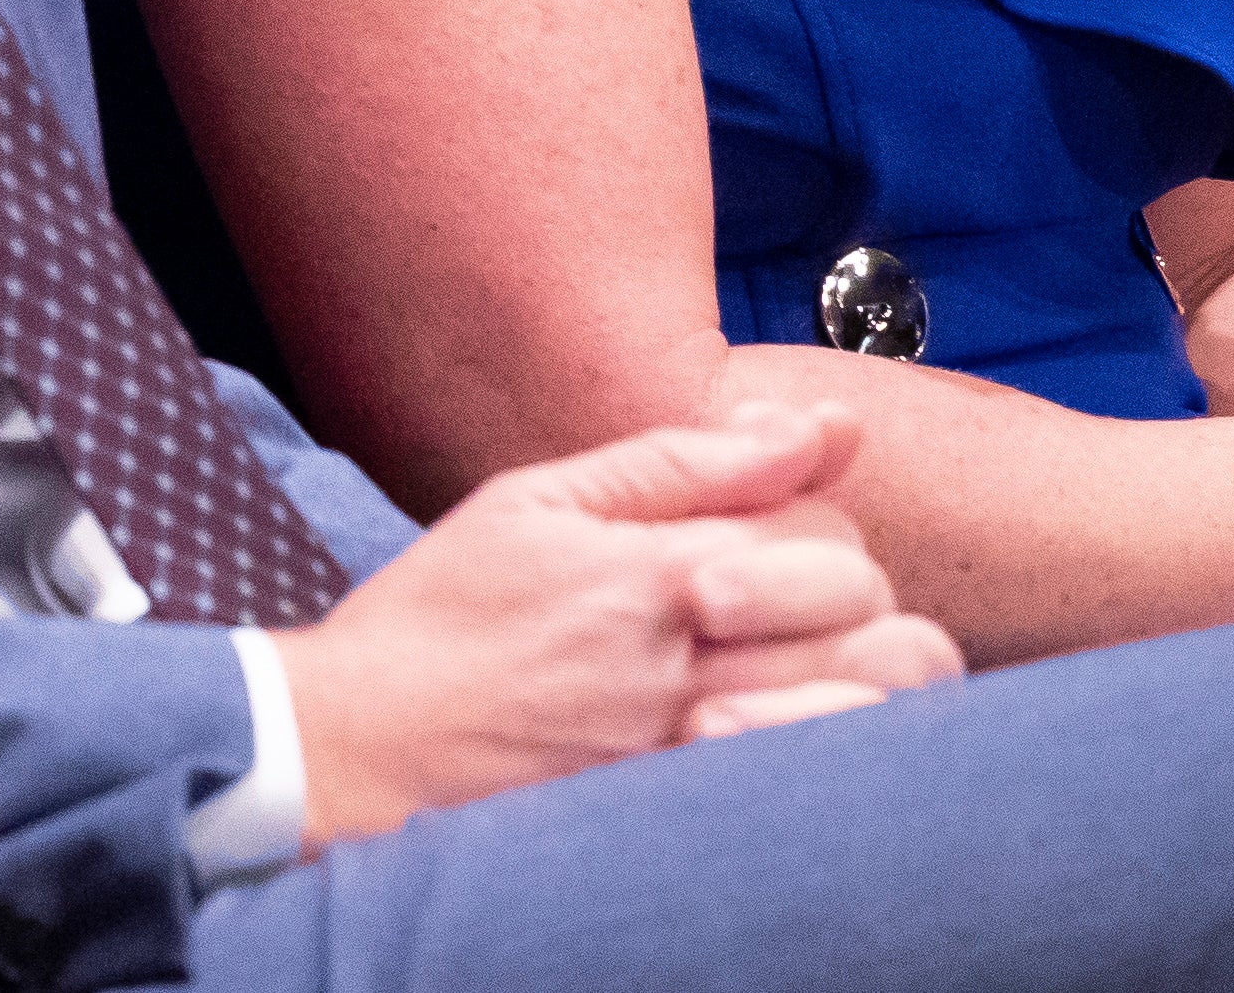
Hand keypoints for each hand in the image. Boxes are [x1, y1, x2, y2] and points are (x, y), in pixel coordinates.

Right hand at [265, 401, 961, 852]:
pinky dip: (833, 739)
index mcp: (657, 574)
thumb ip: (682, 461)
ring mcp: (696, 751)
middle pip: (861, 608)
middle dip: (844, 589)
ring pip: (870, 699)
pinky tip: (786, 720)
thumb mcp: (538, 499)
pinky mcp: (687, 810)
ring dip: (861, 667)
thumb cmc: (443, 614)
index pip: (825, 529)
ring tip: (803, 657)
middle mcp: (691, 666)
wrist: (364, 746)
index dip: (811, 518)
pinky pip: (817, 774)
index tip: (761, 524)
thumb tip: (817, 423)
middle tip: (783, 594)